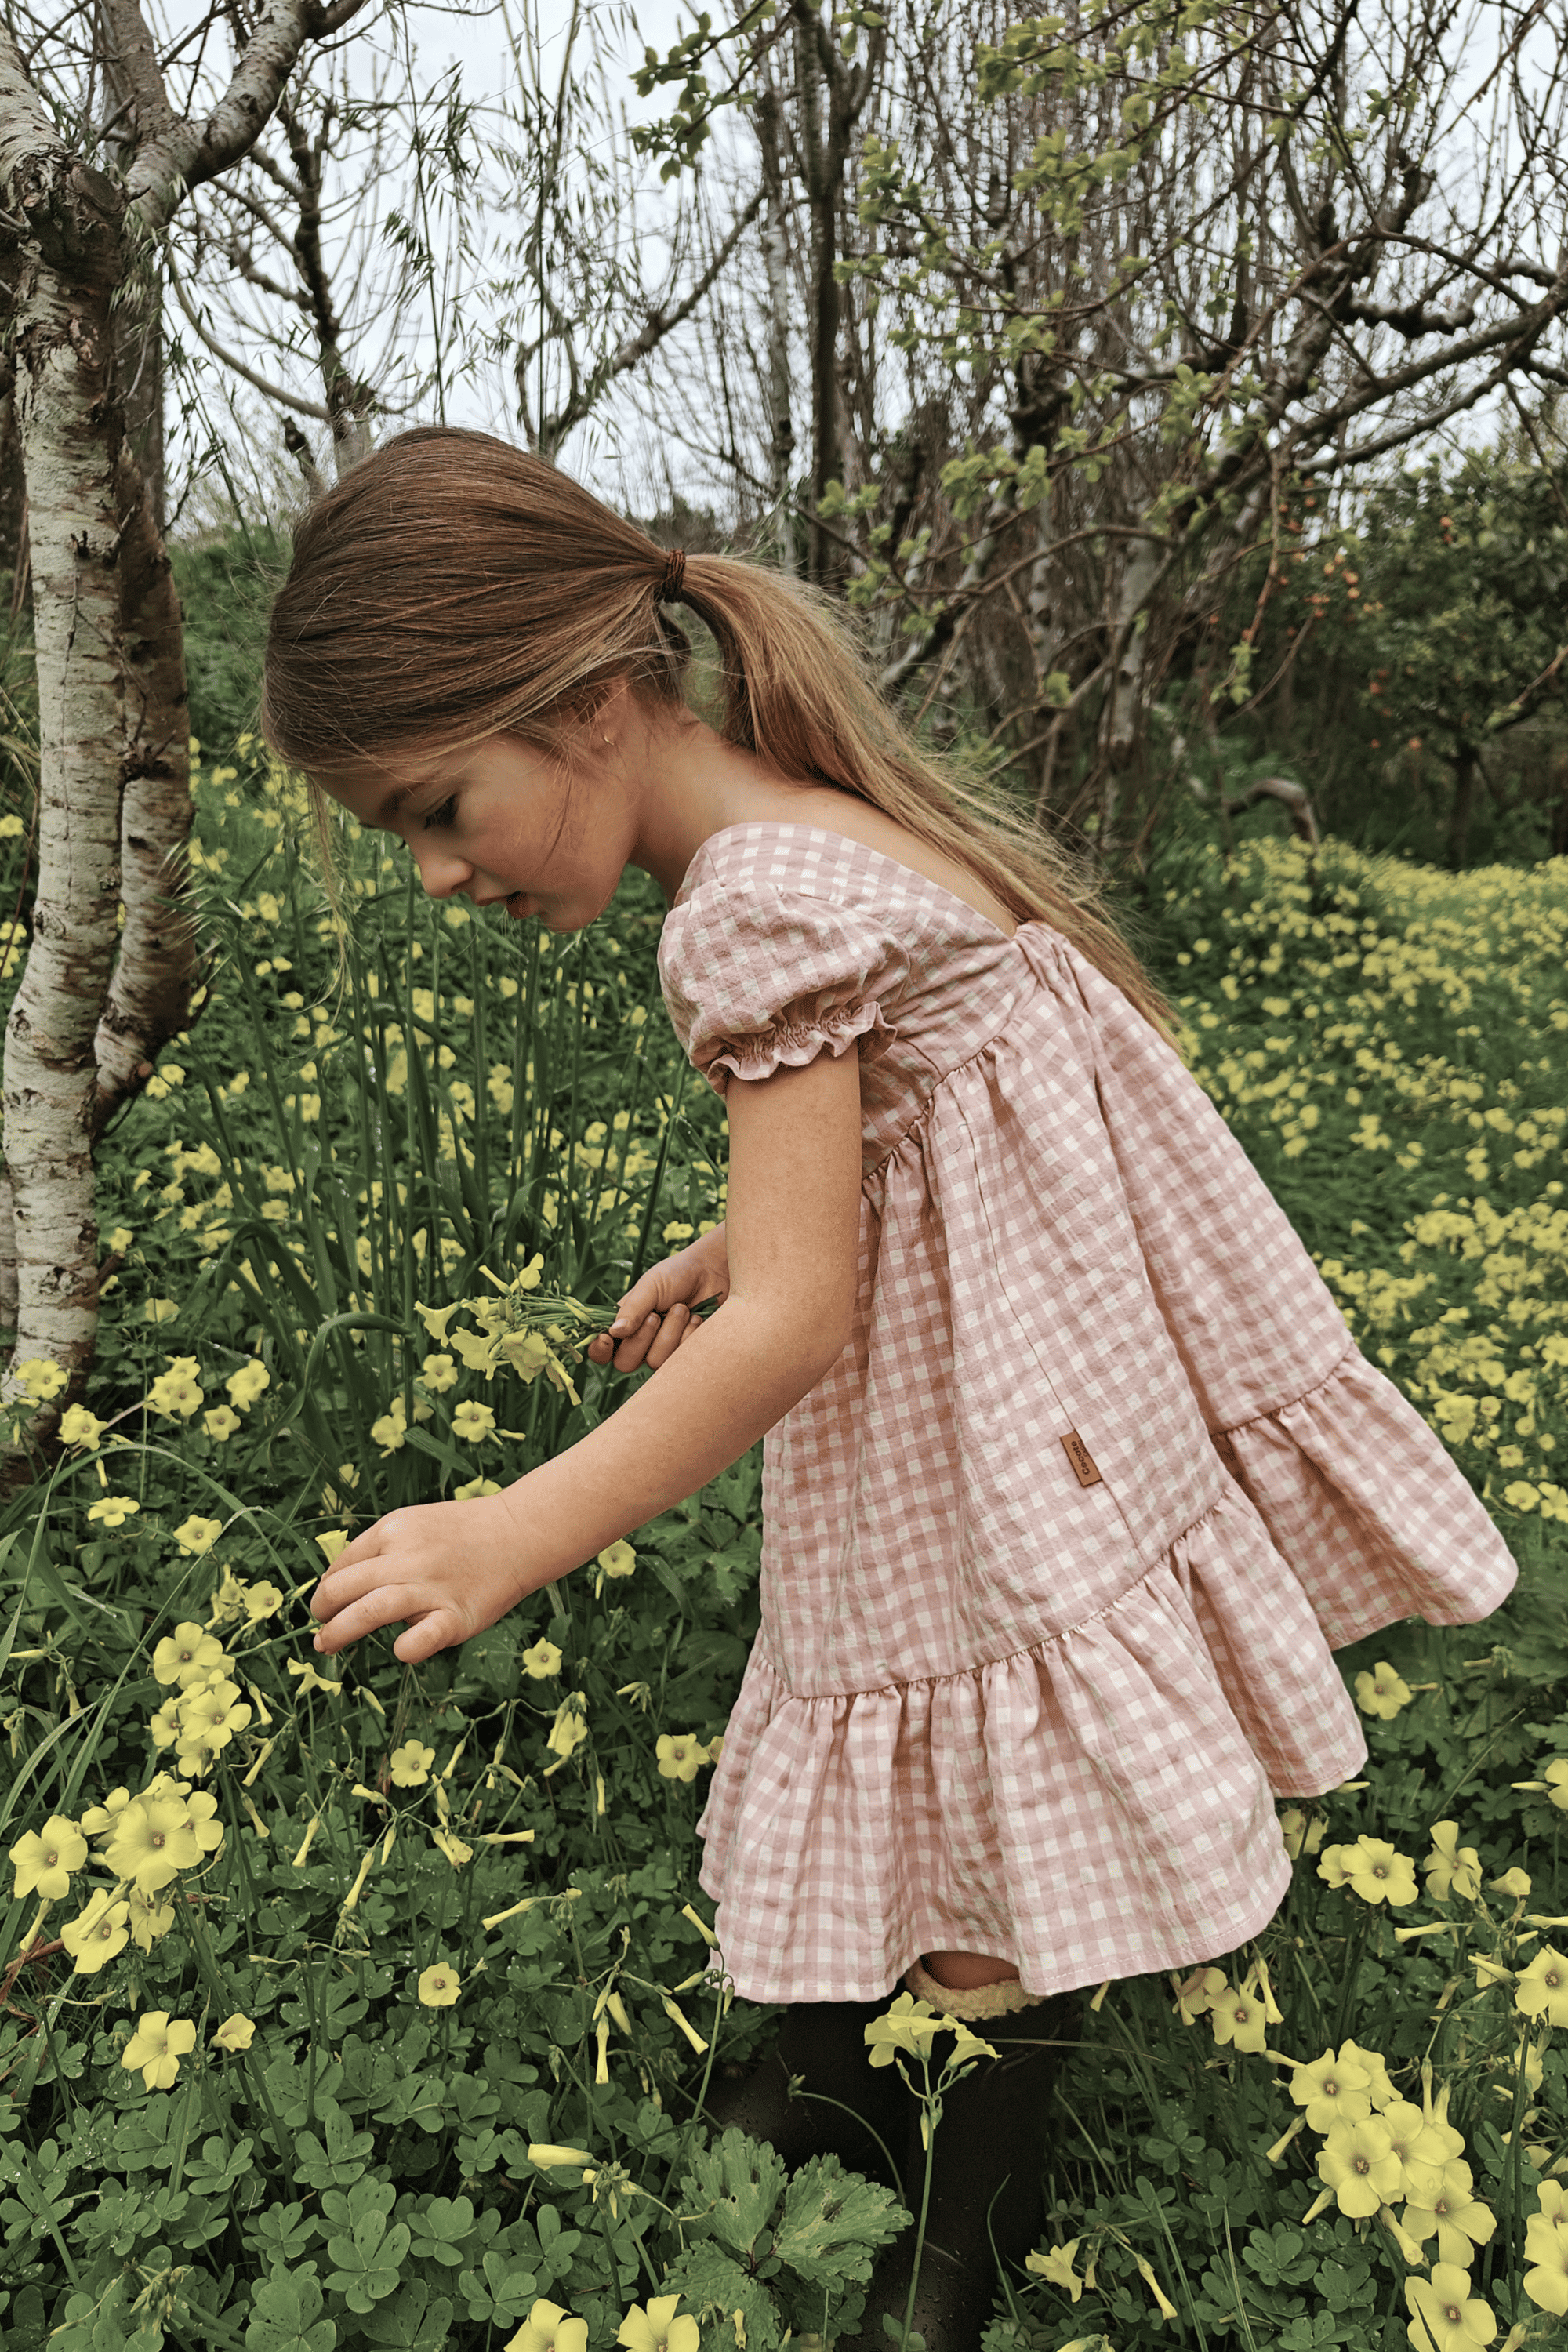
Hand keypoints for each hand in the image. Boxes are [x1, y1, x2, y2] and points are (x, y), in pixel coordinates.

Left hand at [309, 1489, 541, 1663]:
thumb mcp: (414, 1523)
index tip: (328, 1606)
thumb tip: (337, 1585)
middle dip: (323, 1613)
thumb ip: (380, 1549)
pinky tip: (401, 1648)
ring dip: (340, 1632)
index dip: (326, 1590)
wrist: (518, 1533)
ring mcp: (431, 1587)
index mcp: (392, 1529)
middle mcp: (407, 1556)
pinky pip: (420, 1640)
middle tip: (321, 1631)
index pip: (341, 1566)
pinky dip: (404, 1648)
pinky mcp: (455, 1616)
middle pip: (343, 1589)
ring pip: (369, 1611)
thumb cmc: (462, 1533)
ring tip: (328, 1645)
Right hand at [584, 1223, 728, 1375]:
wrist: (713, 1274)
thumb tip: (613, 1332)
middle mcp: (639, 1342)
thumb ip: (631, 1309)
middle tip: (655, 1315)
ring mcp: (663, 1351)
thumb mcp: (650, 1286)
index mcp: (623, 1324)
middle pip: (624, 1363)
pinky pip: (680, 1360)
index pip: (601, 1349)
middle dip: (641, 1338)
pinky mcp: (685, 1356)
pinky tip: (696, 1319)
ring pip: (654, 1362)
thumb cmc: (676, 1275)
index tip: (607, 1339)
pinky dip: (688, 1335)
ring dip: (669, 1332)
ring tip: (681, 1308)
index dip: (599, 1351)